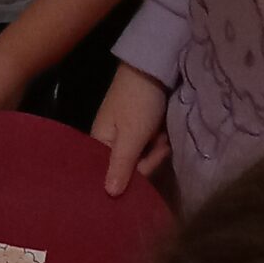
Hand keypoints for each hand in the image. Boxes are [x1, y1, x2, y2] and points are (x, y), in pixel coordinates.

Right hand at [91, 62, 169, 197]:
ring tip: (163, 135)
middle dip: (148, 161)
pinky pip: (149, 147)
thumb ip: (122, 166)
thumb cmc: (138, 102)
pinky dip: (158, 142)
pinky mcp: (141, 129)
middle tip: (159, 144)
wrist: (154, 67)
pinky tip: (164, 133)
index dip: (130, 180)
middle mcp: (110, 142)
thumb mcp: (131, 136)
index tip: (146, 174)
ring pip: (142, 159)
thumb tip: (110, 195)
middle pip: (129, 169)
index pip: (111, 176)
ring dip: (156, 151)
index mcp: (99, 143)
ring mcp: (126, 135)